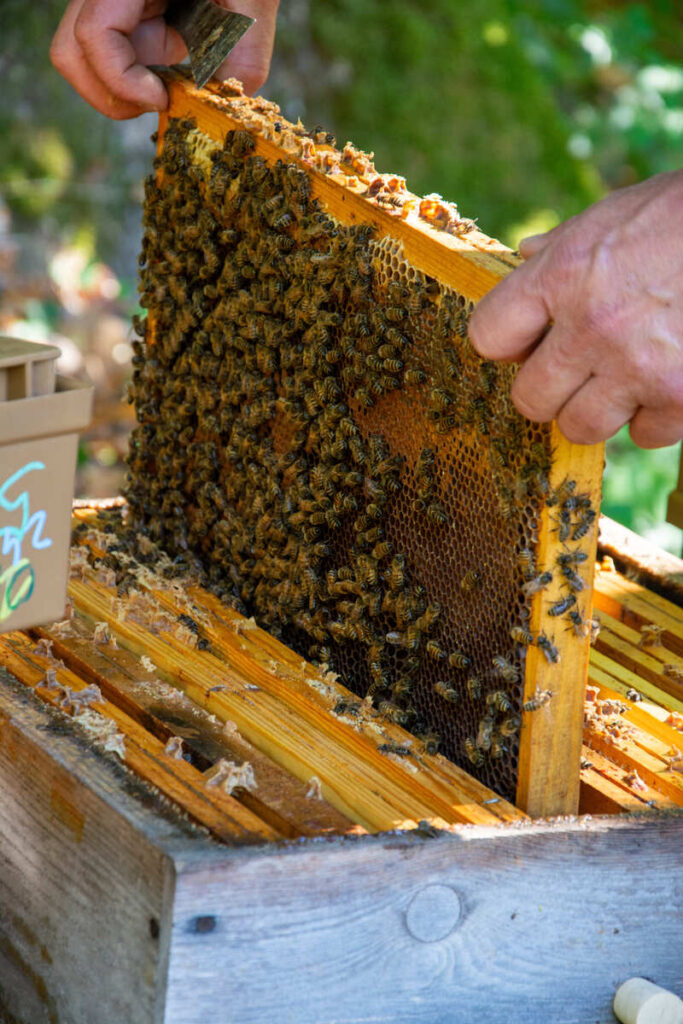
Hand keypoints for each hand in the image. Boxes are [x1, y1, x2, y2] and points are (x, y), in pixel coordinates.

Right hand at [51, 0, 279, 119]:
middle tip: (159, 103)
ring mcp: (110, 7)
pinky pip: (107, 57)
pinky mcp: (122, 19)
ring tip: (166, 89)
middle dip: (112, 95)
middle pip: (71, 53)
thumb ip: (246, 48)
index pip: (93, 35)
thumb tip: (233, 99)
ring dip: (121, 89)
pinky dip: (134, 80)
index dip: (121, 79)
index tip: (163, 99)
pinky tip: (168, 76)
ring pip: (83, 59)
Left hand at [468, 171, 682, 448]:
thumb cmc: (682, 215)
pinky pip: (645, 436)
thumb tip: (525, 254)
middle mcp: (592, 326)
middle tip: (576, 370)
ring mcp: (636, 367)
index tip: (528, 341)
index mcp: (563, 274)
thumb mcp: (614, 212)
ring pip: (580, 427)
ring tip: (624, 377)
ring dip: (598, 409)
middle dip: (548, 388)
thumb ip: (563, 245)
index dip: (505, 343)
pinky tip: (669, 381)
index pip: (488, 335)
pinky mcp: (681, 397)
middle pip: (529, 399)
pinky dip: (655, 418)